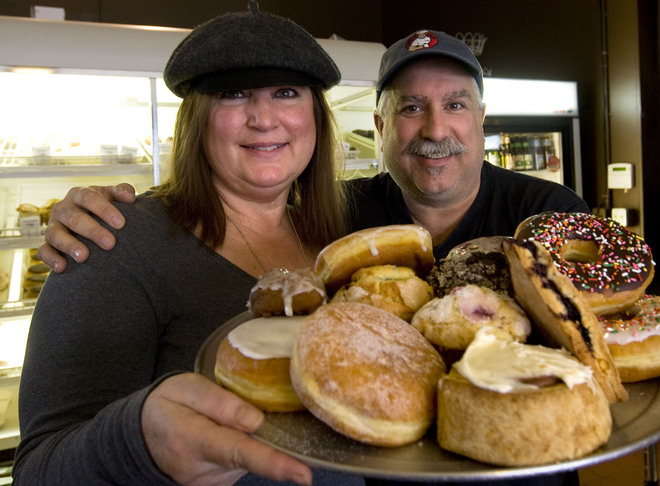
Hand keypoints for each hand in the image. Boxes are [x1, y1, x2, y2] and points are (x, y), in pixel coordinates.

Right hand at [38, 184, 136, 272]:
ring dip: (69, 245)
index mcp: (79, 194)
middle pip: (74, 218)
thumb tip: (130, 197)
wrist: (90, 221)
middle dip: (92, 231)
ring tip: (84, 257)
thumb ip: (122, 192)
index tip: (121, 224)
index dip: (104, 209)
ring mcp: (53, 226)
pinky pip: (44, 251)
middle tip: (110, 243)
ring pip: (55, 234)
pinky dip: (51, 259)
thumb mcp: (113, 196)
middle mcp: (63, 208)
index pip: (89, 198)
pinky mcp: (47, 244)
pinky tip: (62, 267)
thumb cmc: (104, 208)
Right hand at [142, 373, 311, 485]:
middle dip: (265, 437)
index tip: (303, 473)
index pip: (238, 451)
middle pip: (250, 454)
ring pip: (249, 459)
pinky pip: (244, 464)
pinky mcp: (220, 485)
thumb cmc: (167, 405)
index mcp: (192, 440)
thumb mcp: (185, 388)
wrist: (142, 435)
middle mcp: (202, 469)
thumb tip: (257, 420)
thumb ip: (220, 402)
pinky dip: (246, 449)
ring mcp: (211, 482)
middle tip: (247, 412)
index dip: (273, 463)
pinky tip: (229, 435)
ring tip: (223, 421)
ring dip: (251, 440)